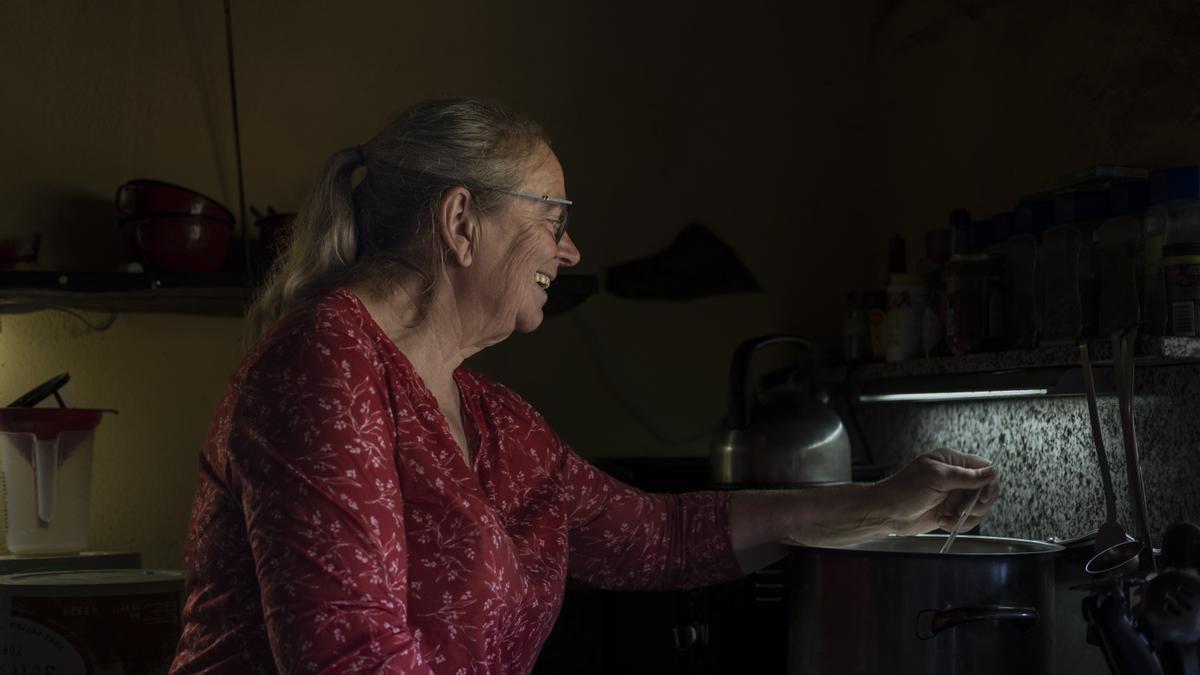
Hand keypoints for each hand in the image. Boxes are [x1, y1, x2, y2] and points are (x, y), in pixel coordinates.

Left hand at [869, 448, 998, 536]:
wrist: (888, 513)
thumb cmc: (905, 490)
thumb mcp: (937, 478)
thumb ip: (966, 476)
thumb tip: (991, 472)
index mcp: (952, 462)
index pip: (984, 467)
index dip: (988, 483)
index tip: (982, 497)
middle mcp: (955, 477)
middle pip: (985, 490)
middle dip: (978, 503)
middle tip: (963, 509)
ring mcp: (954, 496)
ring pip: (979, 507)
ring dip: (968, 516)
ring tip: (950, 517)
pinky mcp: (951, 512)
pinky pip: (968, 520)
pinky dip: (959, 524)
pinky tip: (944, 522)